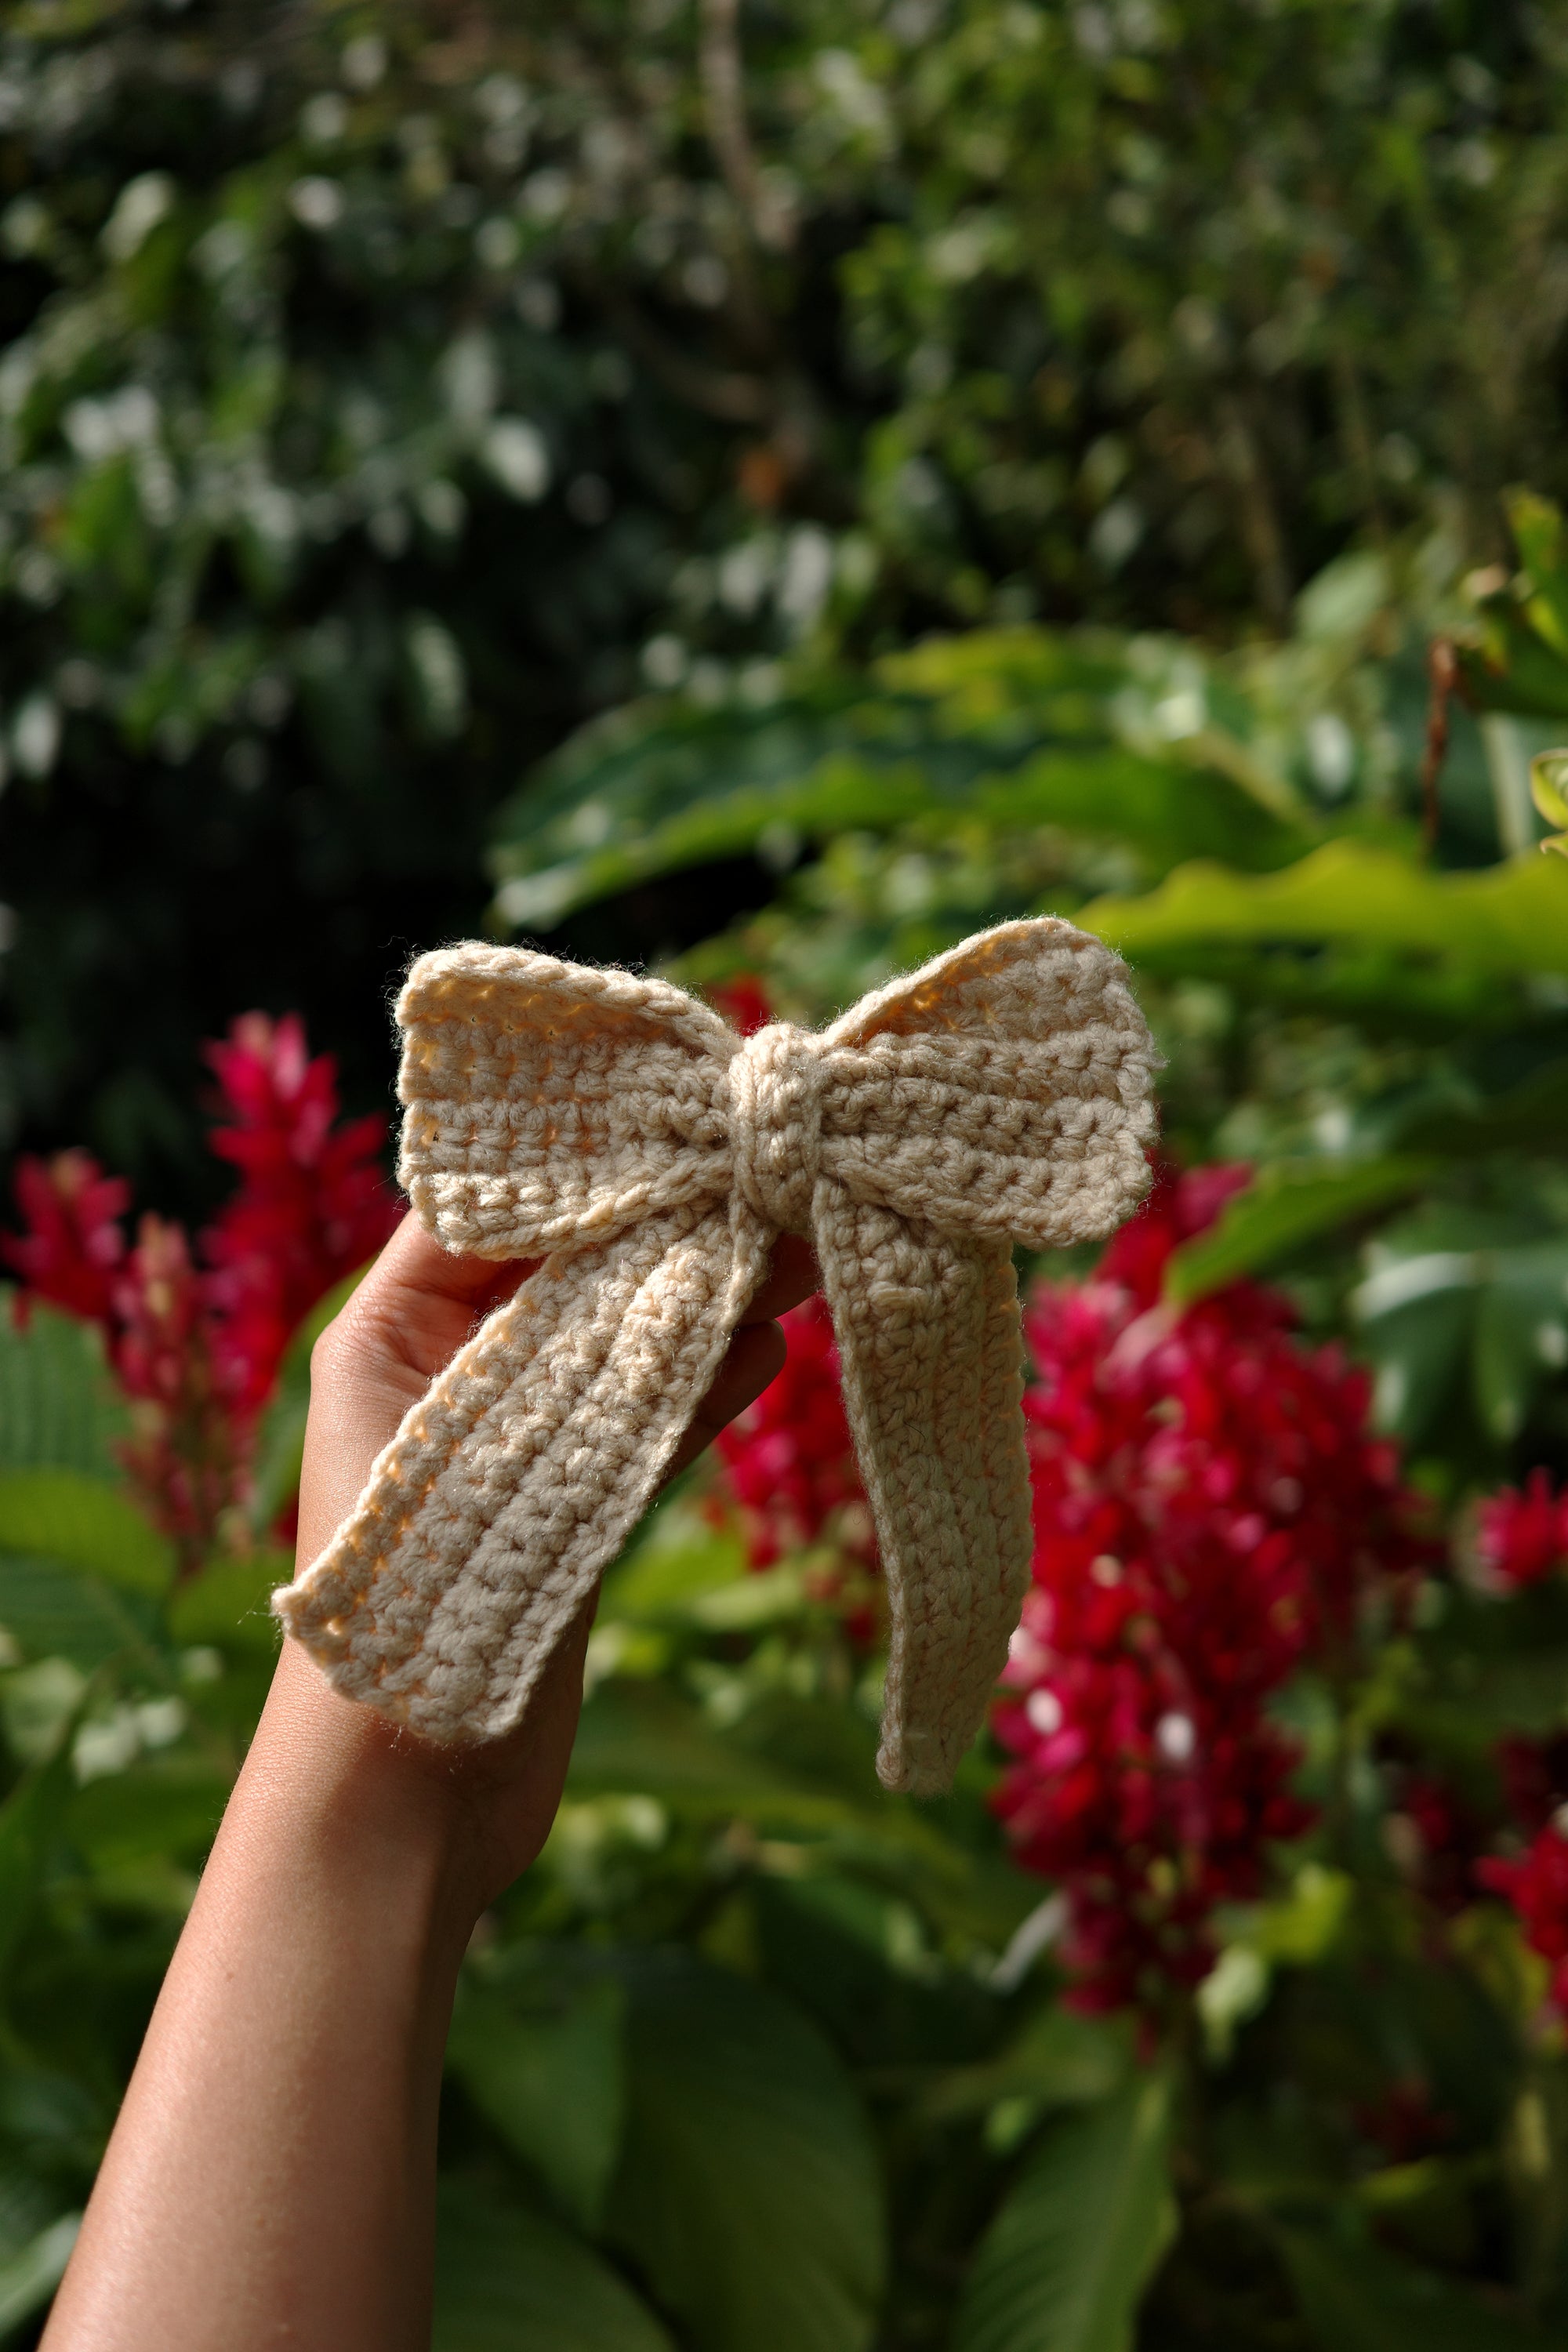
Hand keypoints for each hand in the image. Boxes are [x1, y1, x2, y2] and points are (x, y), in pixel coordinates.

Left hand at [273, 1213, 818, 1920]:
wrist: (400, 1807)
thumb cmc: (400, 1617)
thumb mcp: (473, 1444)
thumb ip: (577, 1338)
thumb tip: (694, 1249)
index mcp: (387, 1330)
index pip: (497, 1201)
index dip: (590, 1151)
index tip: (686, 1107)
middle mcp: (446, 1370)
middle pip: (576, 1262)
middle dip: (673, 1220)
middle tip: (777, 1177)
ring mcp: (514, 1439)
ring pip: (624, 1335)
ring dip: (706, 1296)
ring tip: (799, 1249)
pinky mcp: (567, 1505)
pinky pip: (645, 1415)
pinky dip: (705, 1379)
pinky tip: (771, 1344)